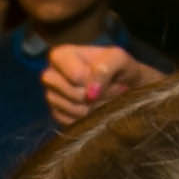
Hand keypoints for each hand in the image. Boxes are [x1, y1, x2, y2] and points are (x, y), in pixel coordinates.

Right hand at [42, 42, 169, 125]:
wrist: (128, 88)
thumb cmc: (121, 69)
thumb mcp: (120, 58)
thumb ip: (106, 67)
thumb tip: (91, 92)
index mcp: (61, 55)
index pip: (76, 76)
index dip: (95, 80)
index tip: (110, 78)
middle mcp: (51, 75)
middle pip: (72, 93)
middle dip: (95, 96)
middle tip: (109, 91)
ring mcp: (52, 96)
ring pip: (71, 109)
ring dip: (94, 108)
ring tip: (104, 99)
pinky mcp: (57, 115)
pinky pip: (69, 122)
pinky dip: (87, 119)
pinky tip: (95, 110)